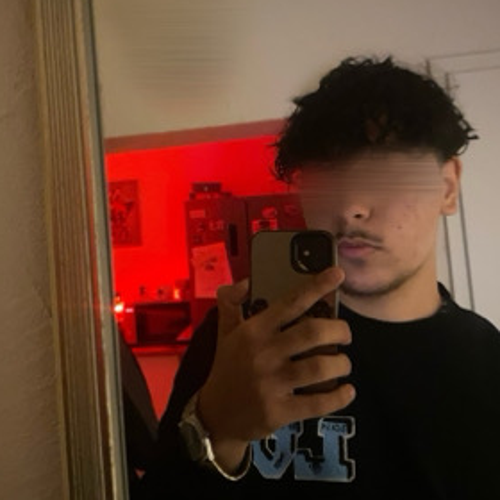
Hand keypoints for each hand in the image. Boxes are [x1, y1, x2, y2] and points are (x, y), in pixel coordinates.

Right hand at [197, 266, 355, 472]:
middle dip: (339, 330)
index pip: (290, 302)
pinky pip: (319, 403)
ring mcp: (271, 384)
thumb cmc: (227, 369)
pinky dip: (339, 396)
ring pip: (321, 367)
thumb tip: (245, 282)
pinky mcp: (279, 411)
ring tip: (342, 362)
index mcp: (253, 331)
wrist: (215, 416)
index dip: (317, 286)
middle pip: (314, 333)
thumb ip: (232, 303)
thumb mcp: (225, 332)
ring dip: (341, 363)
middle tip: (344, 334)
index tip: (337, 274)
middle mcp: (264, 353)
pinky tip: (346, 390)